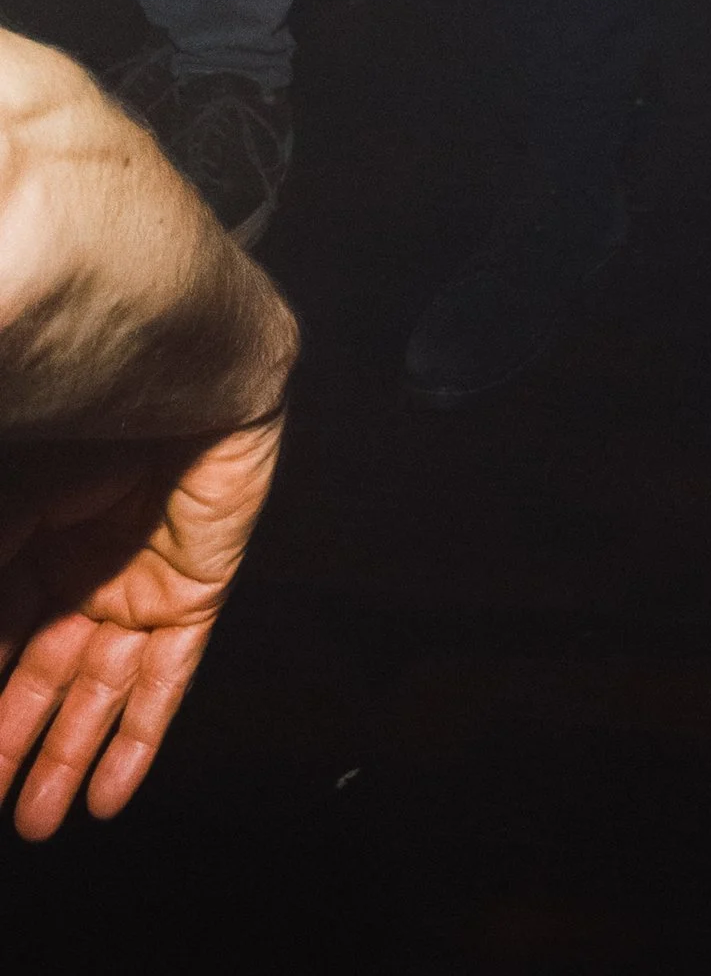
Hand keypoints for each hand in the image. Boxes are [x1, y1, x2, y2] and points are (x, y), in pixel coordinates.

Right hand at [0, 413, 283, 838]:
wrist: (190, 385)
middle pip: (43, 677)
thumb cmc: (91, 426)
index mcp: (34, 546)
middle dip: (15, 744)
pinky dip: (138, 741)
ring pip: (100, 692)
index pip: (1, 638)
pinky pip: (166, 683)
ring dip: (69, 758)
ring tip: (37, 822)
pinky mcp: (194, 598)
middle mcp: (83, 574)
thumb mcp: (15, 508)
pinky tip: (109, 797)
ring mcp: (140, 589)